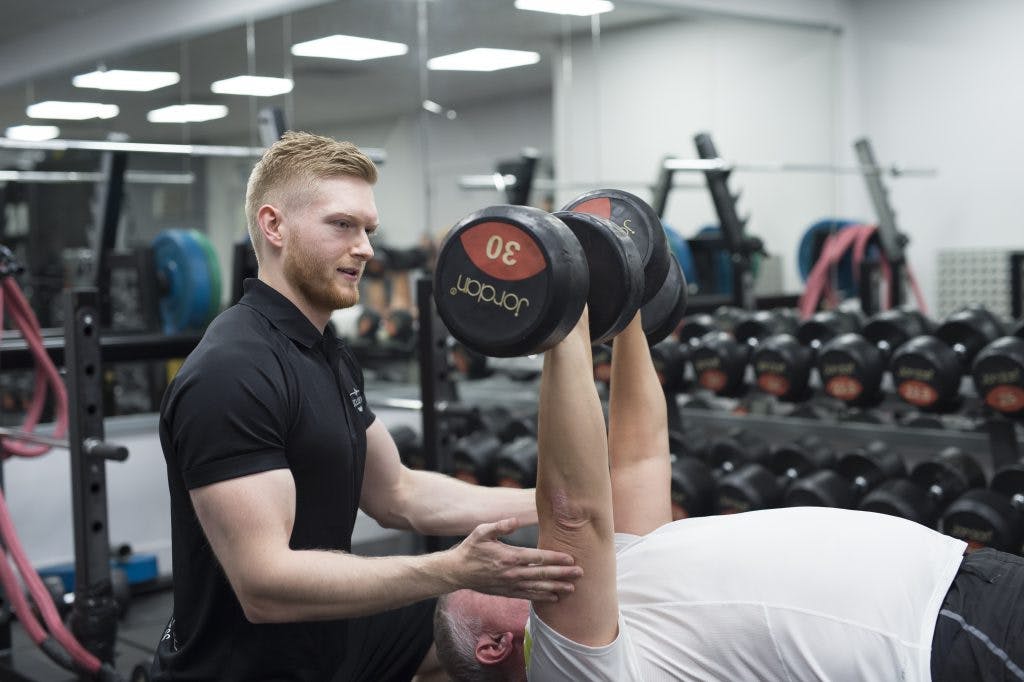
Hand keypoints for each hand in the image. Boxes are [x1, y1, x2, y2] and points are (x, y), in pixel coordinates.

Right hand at [448, 518, 581, 601]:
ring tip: (573, 588)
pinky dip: (543, 597)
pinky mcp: (507, 592)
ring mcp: (510, 585)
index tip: (570, 558)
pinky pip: (529, 596)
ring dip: (556, 588)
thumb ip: (500, 526)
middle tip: (580, 573)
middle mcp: (512, 573)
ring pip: (538, 588)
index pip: (538, 558)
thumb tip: (515, 520)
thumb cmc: (470, 549)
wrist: (457, 572)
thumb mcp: (481, 532)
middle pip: (542, 574)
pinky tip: (555, 597)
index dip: (555, 558)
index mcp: (509, 557)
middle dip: (562, 574)